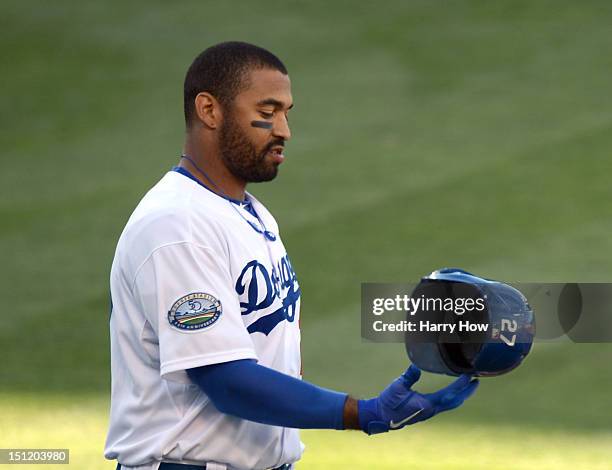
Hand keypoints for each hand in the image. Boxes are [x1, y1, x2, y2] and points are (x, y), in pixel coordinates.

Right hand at [358, 365, 478, 434]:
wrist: (382, 416)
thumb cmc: (389, 402)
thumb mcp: (397, 387)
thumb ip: (408, 377)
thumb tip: (416, 367)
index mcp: (427, 404)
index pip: (449, 394)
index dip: (460, 385)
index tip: (469, 375)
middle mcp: (431, 410)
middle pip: (455, 402)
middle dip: (467, 392)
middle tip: (477, 380)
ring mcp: (430, 411)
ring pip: (451, 404)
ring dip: (461, 394)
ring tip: (468, 385)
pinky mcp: (426, 410)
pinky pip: (445, 404)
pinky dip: (453, 397)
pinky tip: (452, 392)